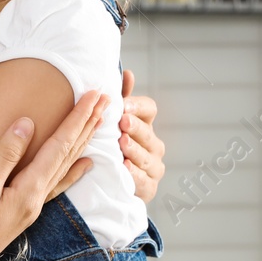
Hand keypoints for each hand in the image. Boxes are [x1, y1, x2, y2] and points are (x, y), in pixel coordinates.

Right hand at [0, 91, 107, 260]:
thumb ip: (4, 156)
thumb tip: (27, 123)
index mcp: (28, 190)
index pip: (60, 146)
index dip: (77, 118)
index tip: (94, 94)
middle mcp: (37, 199)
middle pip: (69, 154)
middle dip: (88, 124)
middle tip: (108, 98)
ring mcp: (31, 207)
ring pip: (66, 167)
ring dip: (83, 141)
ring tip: (100, 122)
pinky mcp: (22, 213)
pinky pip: (57, 183)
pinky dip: (73, 170)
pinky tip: (85, 165)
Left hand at [119, 69, 165, 202]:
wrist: (108, 184)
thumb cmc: (111, 147)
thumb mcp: (112, 123)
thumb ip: (119, 99)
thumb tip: (128, 73)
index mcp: (144, 124)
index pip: (149, 109)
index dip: (138, 106)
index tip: (123, 105)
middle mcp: (153, 144)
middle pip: (147, 132)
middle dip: (135, 127)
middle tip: (123, 121)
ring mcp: (153, 166)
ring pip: (147, 157)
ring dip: (135, 150)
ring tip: (122, 143)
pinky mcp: (149, 187)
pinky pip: (144, 180)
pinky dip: (135, 174)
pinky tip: (125, 167)